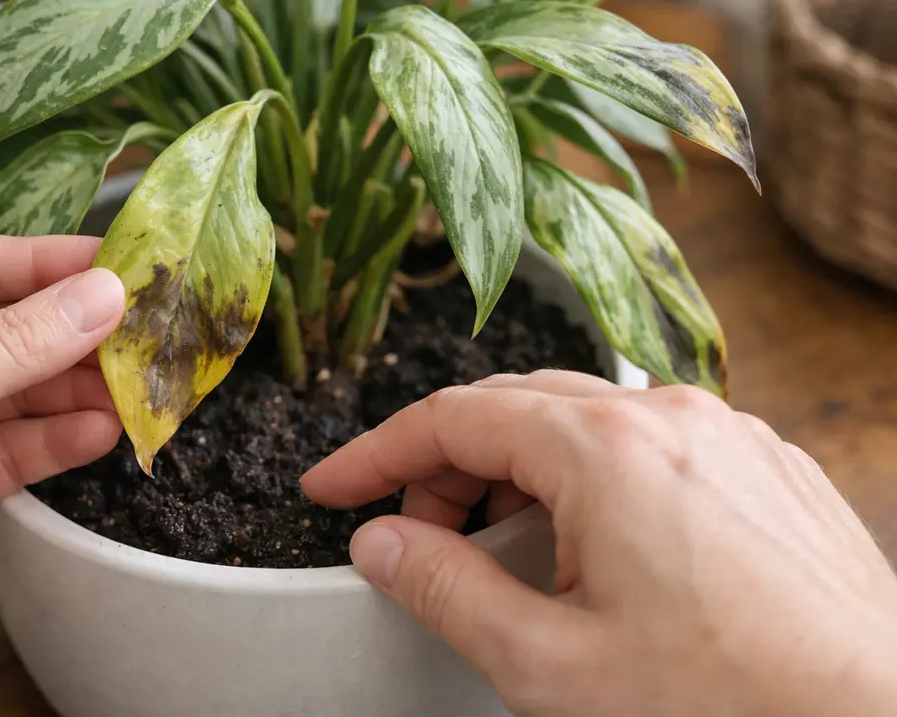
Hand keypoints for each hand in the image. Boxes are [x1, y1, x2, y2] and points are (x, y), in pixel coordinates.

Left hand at [0, 235, 124, 715]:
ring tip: (134, 382)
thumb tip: (101, 295)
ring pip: (11, 391)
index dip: (42, 262)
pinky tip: (102, 430)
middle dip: (65, 329)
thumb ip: (15, 344)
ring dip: (71, 387)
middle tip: (139, 325)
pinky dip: (56, 438)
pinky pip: (11, 448)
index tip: (115, 261)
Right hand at [302, 372, 896, 715]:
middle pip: (513, 408)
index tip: (331, 488)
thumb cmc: (730, 708)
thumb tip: (380, 545)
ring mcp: (727, 436)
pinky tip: (586, 548)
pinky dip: (588, 479)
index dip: (375, 454)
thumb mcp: (547, 664)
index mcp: (606, 449)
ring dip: (516, 472)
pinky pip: (647, 445)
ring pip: (583, 422)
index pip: (450, 417)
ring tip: (497, 552)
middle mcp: (671, 417)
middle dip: (444, 467)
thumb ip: (442, 590)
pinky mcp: (764, 468)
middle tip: (412, 539)